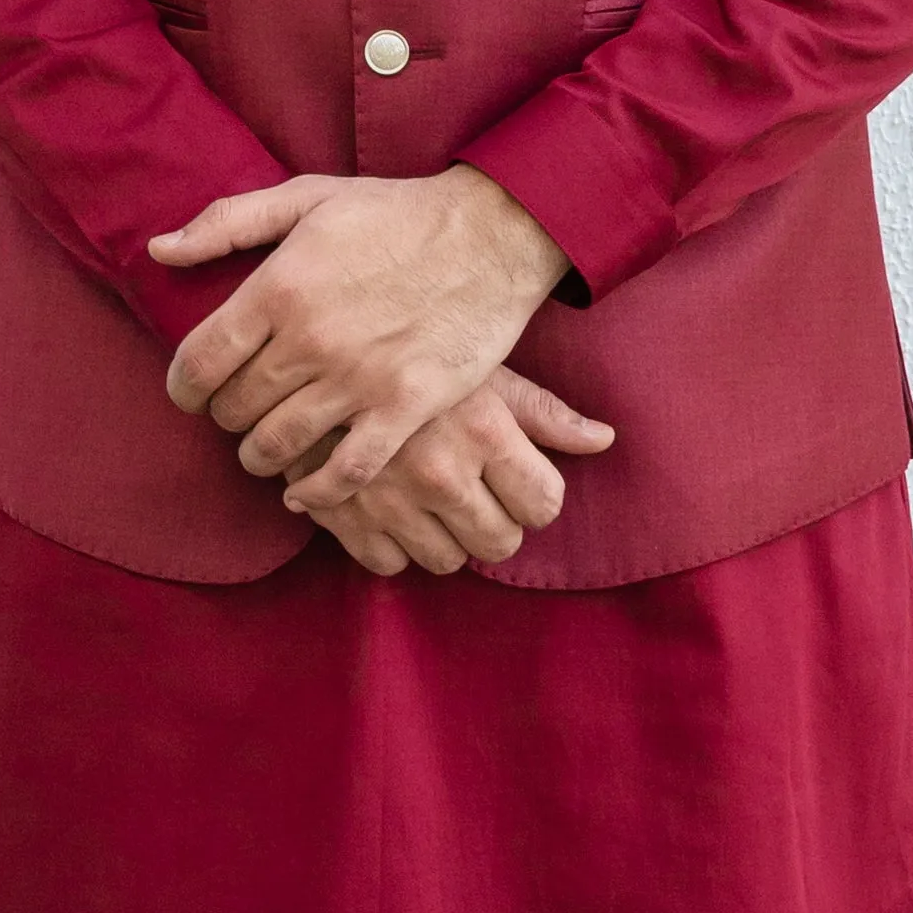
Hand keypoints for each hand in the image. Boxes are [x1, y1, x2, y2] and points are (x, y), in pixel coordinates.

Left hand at [152, 165, 578, 514]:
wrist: (492, 233)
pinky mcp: (406, 407)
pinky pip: (345, 471)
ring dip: (262, 455)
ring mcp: (359, 377)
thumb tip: (159, 250)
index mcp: (279, 286)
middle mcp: (311, 338)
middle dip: (226, 417)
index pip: (199, 361)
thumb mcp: (307, 197)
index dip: (183, 388)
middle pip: (235, 408)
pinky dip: (316, 491)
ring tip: (267, 447)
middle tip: (238, 415)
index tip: (191, 394)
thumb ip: (226, 223)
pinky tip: (304, 491)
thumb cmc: (395, 214)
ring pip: (279, 445)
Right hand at [304, 366, 618, 577]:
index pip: (544, 505)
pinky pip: (389, 563)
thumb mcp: (482, 370)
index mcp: (484, 432)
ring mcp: (391, 500)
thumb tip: (605, 440)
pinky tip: (393, 509)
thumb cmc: (411, 353)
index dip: (535, 497)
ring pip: (447, 562)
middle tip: (477, 494)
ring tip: (434, 501)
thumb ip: (543, 413)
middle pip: (500, 544)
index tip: (519, 482)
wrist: (307, 349)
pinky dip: (394, 545)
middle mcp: (441, 473)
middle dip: (495, 524)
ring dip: (446, 538)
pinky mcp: (345, 516)